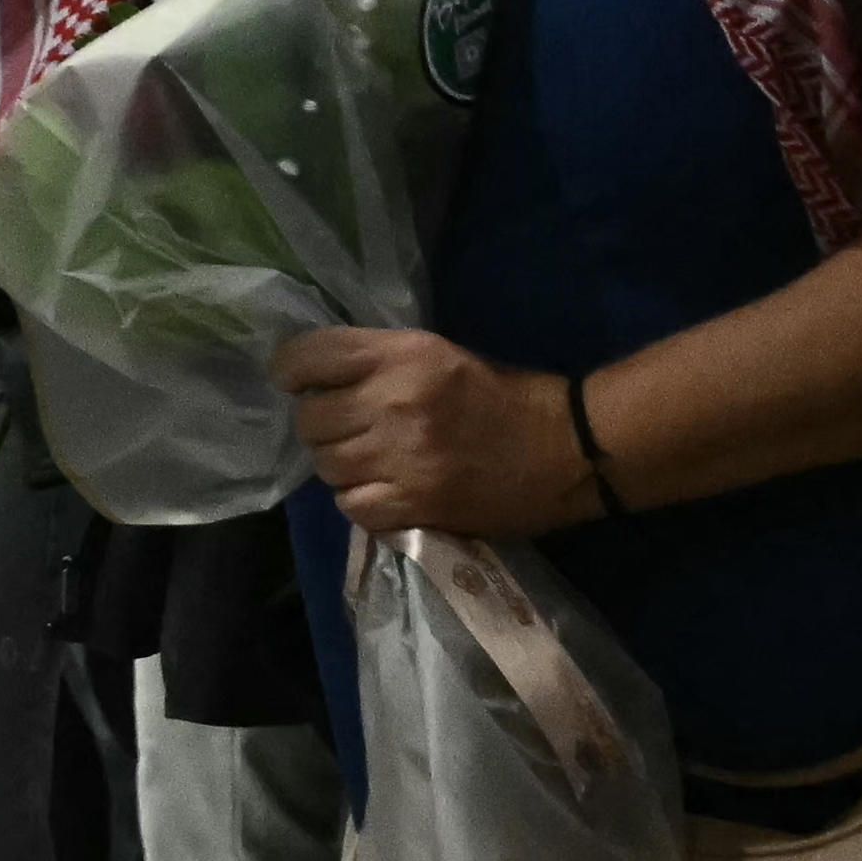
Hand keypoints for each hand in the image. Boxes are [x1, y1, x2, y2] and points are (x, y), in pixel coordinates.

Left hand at [273, 324, 587, 537]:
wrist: (568, 449)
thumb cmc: (502, 396)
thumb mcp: (438, 355)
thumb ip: (376, 362)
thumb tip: (313, 377)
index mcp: (404, 355)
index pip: (307, 357)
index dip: (293, 371)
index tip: (300, 381)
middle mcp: (394, 402)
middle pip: (310, 419)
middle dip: (323, 423)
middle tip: (351, 427)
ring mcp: (401, 458)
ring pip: (325, 465)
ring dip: (343, 464)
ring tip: (373, 460)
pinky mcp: (413, 505)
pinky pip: (350, 504)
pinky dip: (361, 500)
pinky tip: (386, 490)